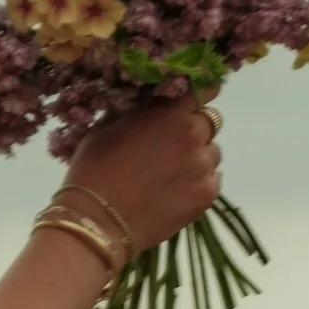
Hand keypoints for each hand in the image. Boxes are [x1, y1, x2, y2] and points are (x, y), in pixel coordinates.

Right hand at [58, 95, 222, 251]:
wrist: (97, 220)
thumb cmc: (94, 168)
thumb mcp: (108, 126)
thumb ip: (137, 111)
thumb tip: (148, 104)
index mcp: (170, 112)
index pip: (205, 89)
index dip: (200, 94)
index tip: (190, 103)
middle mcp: (194, 134)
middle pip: (209, 123)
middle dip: (193, 129)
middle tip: (171, 144)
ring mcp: (203, 166)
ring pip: (211, 153)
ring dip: (197, 157)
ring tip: (171, 173)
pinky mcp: (206, 196)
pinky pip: (213, 180)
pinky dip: (200, 182)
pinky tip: (177, 191)